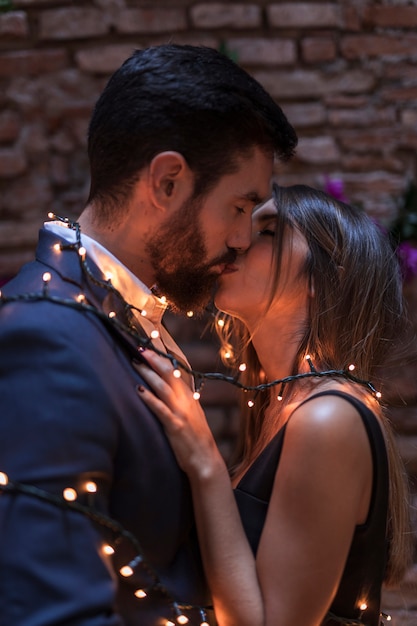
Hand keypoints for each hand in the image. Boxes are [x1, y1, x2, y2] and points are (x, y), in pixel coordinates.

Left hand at [136, 350, 223, 477]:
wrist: (207, 461)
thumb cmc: (196, 440)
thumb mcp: (192, 415)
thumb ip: (182, 401)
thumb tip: (170, 388)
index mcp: (190, 397)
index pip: (177, 371)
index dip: (165, 357)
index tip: (154, 344)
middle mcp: (186, 401)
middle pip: (170, 373)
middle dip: (154, 359)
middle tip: (140, 348)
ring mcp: (181, 412)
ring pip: (163, 387)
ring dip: (148, 373)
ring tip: (135, 362)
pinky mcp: (175, 426)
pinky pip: (160, 409)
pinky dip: (148, 398)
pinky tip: (137, 390)